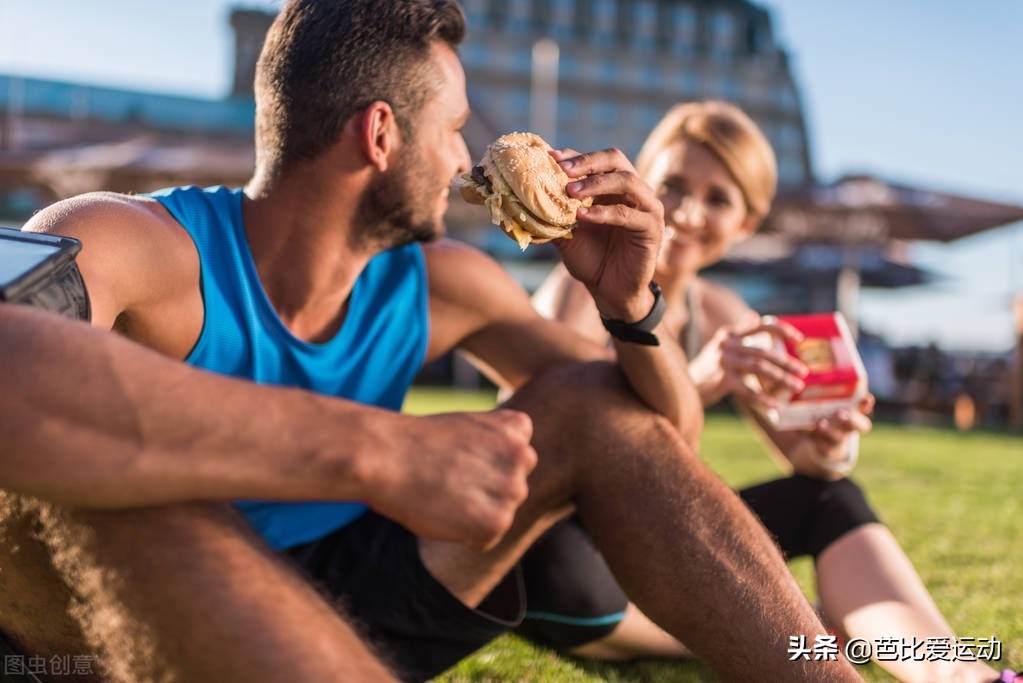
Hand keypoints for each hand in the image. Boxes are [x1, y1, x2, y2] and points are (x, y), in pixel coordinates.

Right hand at [367, 409, 536, 550]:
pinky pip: (485, 539)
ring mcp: (513, 491)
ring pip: (500, 515)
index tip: (459, 455)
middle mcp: (523, 457)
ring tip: (445, 493)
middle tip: (449, 477)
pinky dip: (464, 535)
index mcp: (518, 428)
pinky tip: (443, 512)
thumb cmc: (418, 441)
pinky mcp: (496, 523)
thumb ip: (497, 446)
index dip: (484, 462)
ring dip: (476, 513)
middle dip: (486, 490)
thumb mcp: (470, 427)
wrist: (386, 455)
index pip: (515, 459)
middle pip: (511, 489)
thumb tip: (506, 479)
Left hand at [550, 147, 664, 321]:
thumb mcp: (567, 233)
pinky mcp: (652, 228)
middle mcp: (635, 192)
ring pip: (626, 181)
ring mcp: (647, 208)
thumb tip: (524, 196)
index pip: (597, 160)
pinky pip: (627, 214)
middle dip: (587, 162)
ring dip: (596, 183)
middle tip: (563, 170)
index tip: (550, 157)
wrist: (610, 292)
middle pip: (616, 160)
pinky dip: (603, 213)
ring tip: (569, 192)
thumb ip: (555, 213)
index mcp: (615, 188)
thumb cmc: (591, 260)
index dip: (575, 155)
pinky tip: (582, 216)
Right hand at [689, 315, 808, 407]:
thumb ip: (739, 333)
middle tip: (803, 372)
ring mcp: (724, 360)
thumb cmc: (708, 368)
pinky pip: (748, 390)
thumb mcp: (722, 345)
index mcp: (730, 334)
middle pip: (764, 351)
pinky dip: (764, 399)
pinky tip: (776, 406)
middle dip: (787, 362)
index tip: (799, 339)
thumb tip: (754, 316)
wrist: (687, 385)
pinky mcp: (722, 379)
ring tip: (797, 386)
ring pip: (760, 368)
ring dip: (782, 378)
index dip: (782, 330)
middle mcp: (727, 344)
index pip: (760, 325)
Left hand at [788, 395, 874, 478]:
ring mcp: (838, 439)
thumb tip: (804, 359)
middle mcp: (849, 426)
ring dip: (829, 430)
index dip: (866, 403)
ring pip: (837, 437)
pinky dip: (807, 435)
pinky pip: (817, 443)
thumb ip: (820, 387)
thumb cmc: (822, 412)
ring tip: (819, 423)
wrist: (818, 442)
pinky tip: (798, 429)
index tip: (867, 398)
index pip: (864, 407)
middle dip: (850, 419)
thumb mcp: (824, 399)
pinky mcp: (824, 448)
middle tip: (840, 413)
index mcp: (853, 411)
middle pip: (859, 425)